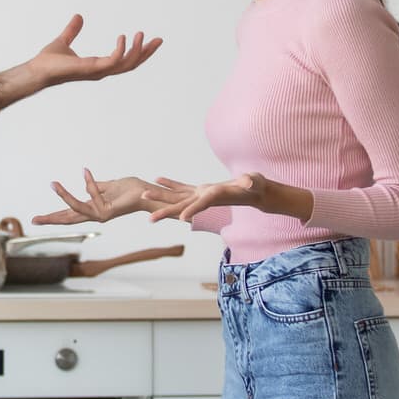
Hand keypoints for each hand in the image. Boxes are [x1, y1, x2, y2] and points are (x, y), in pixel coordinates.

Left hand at [24, 15, 162, 89]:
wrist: (36, 70)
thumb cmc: (48, 61)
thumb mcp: (64, 40)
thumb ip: (72, 30)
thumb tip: (78, 16)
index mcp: (98, 65)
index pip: (124, 61)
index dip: (138, 51)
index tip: (147, 38)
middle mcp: (100, 70)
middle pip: (131, 64)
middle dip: (146, 53)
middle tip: (159, 40)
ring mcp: (97, 71)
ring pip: (126, 64)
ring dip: (137, 51)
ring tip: (141, 34)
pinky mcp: (91, 69)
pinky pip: (113, 61)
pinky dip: (120, 51)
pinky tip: (122, 37)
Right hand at [32, 168, 159, 225]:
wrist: (148, 193)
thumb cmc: (131, 190)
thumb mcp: (110, 186)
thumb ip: (97, 186)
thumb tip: (86, 181)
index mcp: (93, 208)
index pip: (69, 213)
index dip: (53, 216)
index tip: (37, 219)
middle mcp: (95, 214)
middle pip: (68, 218)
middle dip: (50, 219)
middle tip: (33, 220)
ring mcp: (101, 215)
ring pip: (77, 208)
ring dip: (64, 195)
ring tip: (53, 183)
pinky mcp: (108, 211)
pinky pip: (93, 195)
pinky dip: (89, 183)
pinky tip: (85, 171)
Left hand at [144, 173, 265, 224]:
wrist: (254, 192)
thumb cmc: (255, 186)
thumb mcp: (254, 182)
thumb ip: (251, 182)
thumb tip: (249, 182)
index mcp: (216, 197)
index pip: (202, 204)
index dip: (193, 210)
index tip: (182, 219)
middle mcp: (204, 198)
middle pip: (183, 206)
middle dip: (166, 211)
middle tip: (150, 219)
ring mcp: (201, 194)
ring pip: (178, 197)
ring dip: (161, 196)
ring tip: (143, 193)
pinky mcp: (201, 189)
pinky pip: (182, 187)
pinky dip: (171, 183)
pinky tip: (158, 179)